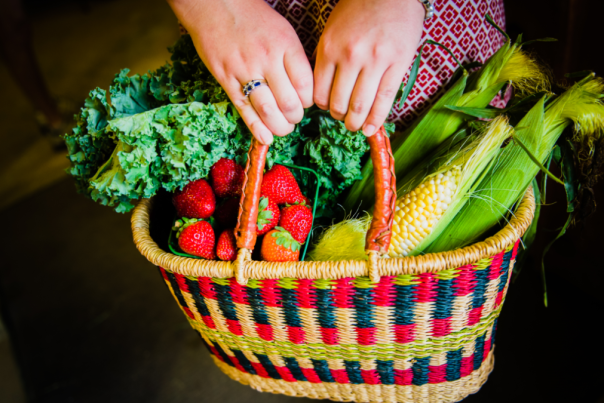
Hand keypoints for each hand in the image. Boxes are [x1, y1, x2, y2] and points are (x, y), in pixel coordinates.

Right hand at [168, 0, 313, 144]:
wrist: (215, 5)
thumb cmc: (252, 18)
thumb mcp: (283, 31)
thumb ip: (293, 59)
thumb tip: (304, 91)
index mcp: (285, 45)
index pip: (306, 86)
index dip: (308, 102)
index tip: (305, 103)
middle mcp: (267, 59)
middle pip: (289, 103)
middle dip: (295, 118)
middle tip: (294, 118)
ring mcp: (244, 70)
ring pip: (269, 111)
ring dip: (280, 126)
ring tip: (283, 127)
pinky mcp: (225, 79)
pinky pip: (244, 109)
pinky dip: (257, 128)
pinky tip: (266, 138)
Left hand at [314, 0, 424, 135]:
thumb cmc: (359, 10)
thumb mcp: (332, 30)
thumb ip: (327, 59)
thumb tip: (323, 91)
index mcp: (330, 49)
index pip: (320, 92)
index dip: (323, 106)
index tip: (328, 109)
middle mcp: (350, 57)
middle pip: (339, 103)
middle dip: (339, 117)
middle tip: (342, 119)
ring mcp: (375, 62)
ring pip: (360, 106)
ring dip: (356, 123)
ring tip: (356, 126)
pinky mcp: (397, 65)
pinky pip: (384, 100)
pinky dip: (376, 119)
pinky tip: (372, 129)